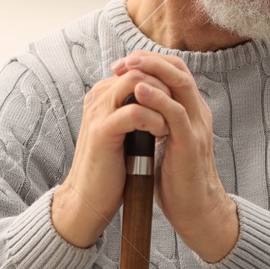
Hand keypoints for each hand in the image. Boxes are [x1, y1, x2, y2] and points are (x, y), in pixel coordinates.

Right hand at [52, 61, 173, 248]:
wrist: (90, 199)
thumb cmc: (112, 168)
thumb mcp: (127, 132)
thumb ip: (138, 111)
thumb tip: (165, 98)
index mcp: (105, 95)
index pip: (138, 69)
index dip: (163, 80)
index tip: (178, 99)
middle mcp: (99, 97)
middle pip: (138, 70)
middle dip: (165, 85)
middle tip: (179, 107)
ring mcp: (98, 112)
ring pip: (136, 84)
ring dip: (162, 99)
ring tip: (171, 121)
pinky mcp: (102, 131)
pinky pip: (134, 112)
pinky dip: (155, 120)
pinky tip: (162, 133)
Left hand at [111, 52, 239, 262]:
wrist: (196, 211)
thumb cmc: (176, 181)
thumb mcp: (164, 144)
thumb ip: (155, 125)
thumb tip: (131, 112)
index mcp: (191, 113)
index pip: (176, 73)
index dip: (151, 63)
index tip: (123, 65)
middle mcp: (198, 114)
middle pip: (180, 70)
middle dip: (150, 59)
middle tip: (123, 60)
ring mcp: (197, 126)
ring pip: (181, 84)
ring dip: (153, 70)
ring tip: (129, 66)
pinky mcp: (191, 142)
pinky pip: (176, 112)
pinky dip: (157, 98)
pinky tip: (138, 91)